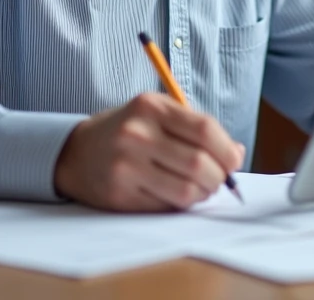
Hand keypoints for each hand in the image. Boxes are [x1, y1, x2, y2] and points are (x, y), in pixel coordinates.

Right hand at [54, 93, 244, 211]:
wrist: (76, 152)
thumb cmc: (128, 130)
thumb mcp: (158, 114)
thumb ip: (197, 129)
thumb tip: (236, 154)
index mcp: (151, 107)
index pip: (205, 130)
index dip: (227, 150)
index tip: (233, 161)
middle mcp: (137, 134)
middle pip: (199, 164)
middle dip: (218, 178)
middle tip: (218, 180)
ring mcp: (126, 166)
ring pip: (186, 192)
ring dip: (202, 195)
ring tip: (198, 188)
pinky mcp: (120, 194)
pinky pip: (166, 207)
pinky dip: (179, 205)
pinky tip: (174, 194)